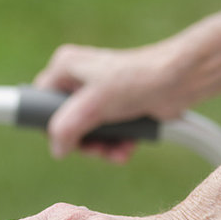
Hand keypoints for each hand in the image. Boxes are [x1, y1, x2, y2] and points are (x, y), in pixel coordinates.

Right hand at [34, 41, 189, 160]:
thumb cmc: (138, 80)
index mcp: (65, 68)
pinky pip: (106, 135)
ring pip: (87, 134)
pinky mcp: (116, 109)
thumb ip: (68, 127)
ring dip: (102, 148)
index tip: (66, 140)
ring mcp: (98, 96)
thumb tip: (57, 150)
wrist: (181, 80)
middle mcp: (78, 81)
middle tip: (97, 149)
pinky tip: (127, 148)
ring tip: (117, 151)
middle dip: (84, 143)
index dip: (50, 127)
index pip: (40, 103)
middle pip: (66, 125)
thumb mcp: (95, 103)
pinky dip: (116, 145)